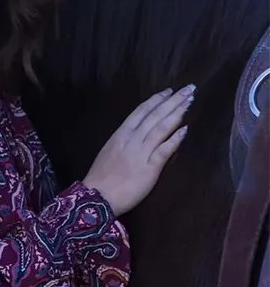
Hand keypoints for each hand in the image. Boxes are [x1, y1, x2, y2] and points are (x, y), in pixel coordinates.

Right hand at [82, 85, 193, 216]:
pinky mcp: (150, 167)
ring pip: (161, 128)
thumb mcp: (110, 151)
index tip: (169, 91)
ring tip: (189, 102)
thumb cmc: (101, 176)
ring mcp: (141, 152)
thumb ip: (124, 141)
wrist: (97, 196)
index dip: (156, 100)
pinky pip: (165, 150)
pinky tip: (186, 129)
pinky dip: (175, 138)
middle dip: (172, 101)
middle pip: (154, 116)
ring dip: (177, 113)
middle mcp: (132, 139)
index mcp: (120, 134)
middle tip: (188, 89)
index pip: (141, 112)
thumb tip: (138, 133)